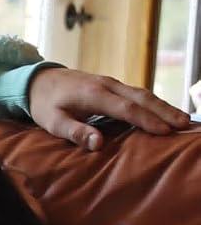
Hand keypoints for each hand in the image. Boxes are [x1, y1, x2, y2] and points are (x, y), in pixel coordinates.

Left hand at [28, 66, 189, 149]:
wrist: (40, 79)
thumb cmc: (45, 104)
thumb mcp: (52, 122)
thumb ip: (75, 132)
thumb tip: (98, 144)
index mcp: (94, 95)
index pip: (127, 109)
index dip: (147, 120)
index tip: (165, 132)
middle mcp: (108, 85)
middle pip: (142, 98)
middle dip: (165, 111)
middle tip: (185, 124)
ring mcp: (112, 83)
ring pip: (143, 93)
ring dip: (163, 106)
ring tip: (182, 119)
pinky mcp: (113, 86)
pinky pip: (137, 94)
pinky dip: (153, 102)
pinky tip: (164, 112)